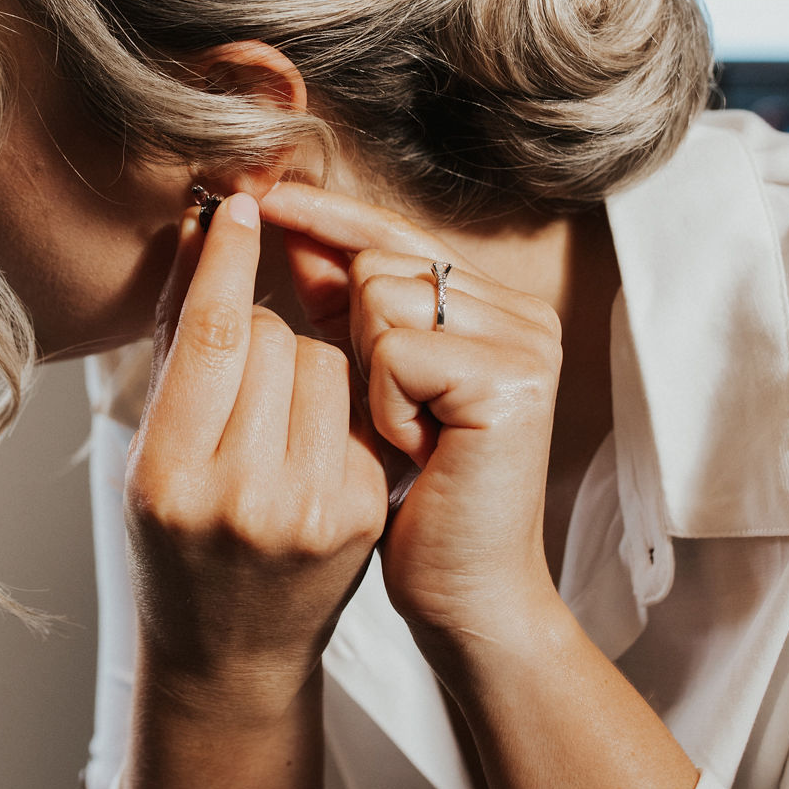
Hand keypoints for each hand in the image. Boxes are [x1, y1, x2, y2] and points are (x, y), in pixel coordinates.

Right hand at [124, 193, 386, 723]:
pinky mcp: (362, 513)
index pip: (210, 334)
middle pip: (269, 337)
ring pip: (324, 359)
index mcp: (168, 477)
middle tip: (240, 378)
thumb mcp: (150, 451)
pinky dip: (338, 402)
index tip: (241, 205)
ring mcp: (309, 509)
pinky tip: (313, 442)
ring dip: (303, 362)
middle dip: (255, 330)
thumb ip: (177, 343)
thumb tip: (204, 228)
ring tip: (275, 417)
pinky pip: (357, 402)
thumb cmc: (177, 540)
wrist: (229, 651)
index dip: (227, 259)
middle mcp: (239, 497)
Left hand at [259, 183, 564, 661]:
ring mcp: (525, 339)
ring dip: (370, 376)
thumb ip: (340, 306)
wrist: (463, 593)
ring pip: (384, 296)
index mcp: (494, 305)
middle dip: (354, 335)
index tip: (263, 195)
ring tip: (410, 434)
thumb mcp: (368, 389)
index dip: (329, 218)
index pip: (396, 235)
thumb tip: (281, 223)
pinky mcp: (512, 376)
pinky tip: (421, 448)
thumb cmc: (410, 501)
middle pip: (380, 261)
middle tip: (396, 414)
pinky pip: (398, 350)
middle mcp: (521, 311)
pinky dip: (390, 404)